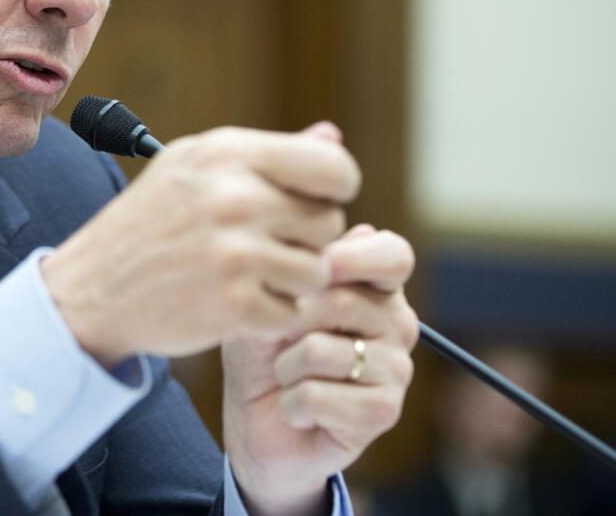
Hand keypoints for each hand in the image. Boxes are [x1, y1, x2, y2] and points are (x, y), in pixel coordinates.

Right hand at [41, 123, 359, 364]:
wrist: (91, 287)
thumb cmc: (151, 223)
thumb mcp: (195, 168)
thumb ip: (269, 155)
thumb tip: (333, 139)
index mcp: (227, 153)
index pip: (333, 169)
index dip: (333, 191)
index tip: (311, 205)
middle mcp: (234, 196)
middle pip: (329, 222)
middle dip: (304, 240)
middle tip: (262, 247)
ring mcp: (234, 253)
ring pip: (317, 272)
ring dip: (291, 282)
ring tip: (250, 275)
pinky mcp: (234, 305)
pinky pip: (292, 313)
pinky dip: (270, 316)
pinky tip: (234, 302)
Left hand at [222, 223, 418, 513]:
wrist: (255, 421)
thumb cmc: (263, 351)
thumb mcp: (264, 301)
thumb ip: (303, 269)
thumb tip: (362, 229)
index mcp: (374, 287)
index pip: (394, 254)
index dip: (359, 255)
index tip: (323, 263)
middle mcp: (395, 323)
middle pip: (343, 301)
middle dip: (287, 321)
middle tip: (278, 341)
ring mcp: (396, 368)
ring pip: (319, 350)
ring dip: (284, 368)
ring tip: (288, 377)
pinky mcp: (383, 411)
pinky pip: (316, 395)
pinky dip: (291, 404)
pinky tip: (298, 409)